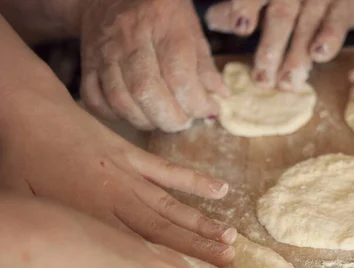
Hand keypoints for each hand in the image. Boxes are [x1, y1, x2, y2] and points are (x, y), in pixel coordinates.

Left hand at [1, 89, 234, 266]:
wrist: (31, 115)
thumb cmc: (23, 167)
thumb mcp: (28, 214)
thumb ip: (50, 256)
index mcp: (94, 221)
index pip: (140, 252)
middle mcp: (120, 203)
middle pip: (166, 231)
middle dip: (200, 248)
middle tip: (230, 261)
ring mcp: (131, 177)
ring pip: (172, 205)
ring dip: (202, 222)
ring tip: (231, 235)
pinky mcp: (134, 156)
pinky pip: (169, 171)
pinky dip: (195, 180)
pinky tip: (220, 188)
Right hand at [80, 0, 226, 132]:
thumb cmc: (159, 13)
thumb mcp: (190, 28)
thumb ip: (204, 64)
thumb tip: (220, 96)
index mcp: (162, 24)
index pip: (179, 74)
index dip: (197, 102)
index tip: (210, 110)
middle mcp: (129, 37)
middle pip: (147, 91)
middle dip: (171, 118)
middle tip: (184, 122)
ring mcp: (104, 52)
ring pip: (120, 100)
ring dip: (145, 121)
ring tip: (162, 120)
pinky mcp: (87, 64)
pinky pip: (94, 100)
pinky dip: (114, 116)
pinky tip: (134, 114)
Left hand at [206, 0, 353, 89]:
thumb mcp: (261, 0)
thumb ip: (236, 10)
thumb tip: (212, 20)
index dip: (246, 8)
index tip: (241, 28)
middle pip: (282, 16)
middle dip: (272, 49)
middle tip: (262, 81)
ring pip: (307, 25)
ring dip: (297, 57)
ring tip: (287, 84)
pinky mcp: (342, 7)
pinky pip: (336, 23)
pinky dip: (328, 40)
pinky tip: (319, 56)